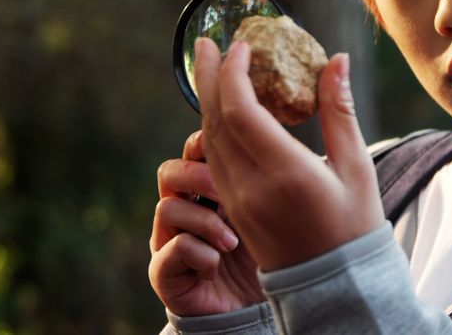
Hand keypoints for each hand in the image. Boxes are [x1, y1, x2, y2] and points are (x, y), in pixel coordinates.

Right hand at [149, 130, 263, 315]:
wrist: (258, 310)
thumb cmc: (268, 254)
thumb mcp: (274, 208)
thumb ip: (271, 175)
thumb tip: (287, 140)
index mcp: (207, 188)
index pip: (194, 151)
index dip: (206, 145)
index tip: (233, 152)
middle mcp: (183, 209)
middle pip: (170, 172)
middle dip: (198, 177)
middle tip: (228, 195)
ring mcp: (169, 240)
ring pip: (167, 209)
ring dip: (204, 222)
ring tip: (232, 243)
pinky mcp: (164, 272)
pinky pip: (170, 251)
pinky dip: (199, 255)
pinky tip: (217, 265)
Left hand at [194, 37, 384, 271]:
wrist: (335, 285)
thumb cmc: (354, 224)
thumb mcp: (356, 166)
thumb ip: (339, 111)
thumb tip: (336, 59)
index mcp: (286, 174)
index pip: (241, 113)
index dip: (235, 73)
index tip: (244, 44)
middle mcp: (252, 187)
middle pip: (215, 121)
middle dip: (208, 76)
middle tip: (206, 41)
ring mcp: (238, 201)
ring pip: (209, 140)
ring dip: (207, 99)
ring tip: (211, 67)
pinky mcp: (234, 209)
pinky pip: (214, 159)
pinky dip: (213, 126)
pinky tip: (222, 109)